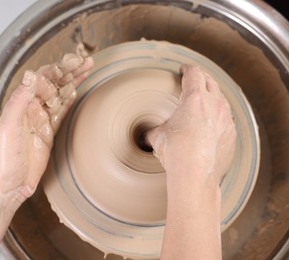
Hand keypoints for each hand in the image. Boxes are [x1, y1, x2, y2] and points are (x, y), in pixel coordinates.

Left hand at [0, 54, 93, 205]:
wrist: (10, 183)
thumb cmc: (5, 157)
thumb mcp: (9, 126)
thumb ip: (19, 100)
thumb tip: (30, 74)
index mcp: (20, 104)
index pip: (41, 79)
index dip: (57, 69)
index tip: (73, 62)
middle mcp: (31, 108)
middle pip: (53, 84)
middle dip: (70, 71)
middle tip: (87, 62)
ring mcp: (41, 120)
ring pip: (60, 95)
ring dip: (73, 82)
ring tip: (88, 69)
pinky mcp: (48, 132)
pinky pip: (61, 111)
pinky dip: (69, 100)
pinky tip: (77, 90)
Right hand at [147, 65, 235, 185]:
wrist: (195, 174)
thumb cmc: (175, 152)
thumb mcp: (156, 137)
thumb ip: (152, 129)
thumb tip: (145, 134)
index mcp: (195, 98)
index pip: (194, 73)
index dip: (187, 69)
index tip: (183, 69)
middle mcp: (214, 105)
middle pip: (210, 81)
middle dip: (201, 77)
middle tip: (194, 79)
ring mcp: (226, 119)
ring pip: (221, 98)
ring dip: (212, 95)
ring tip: (204, 99)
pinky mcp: (231, 134)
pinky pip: (227, 118)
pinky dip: (219, 115)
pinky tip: (212, 123)